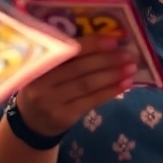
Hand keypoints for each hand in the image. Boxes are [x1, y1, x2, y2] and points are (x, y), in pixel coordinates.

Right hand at [14, 36, 135, 137]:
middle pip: (79, 68)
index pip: (67, 51)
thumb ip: (65, 56)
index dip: (91, 45)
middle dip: (107, 60)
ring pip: (87, 85)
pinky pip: (91, 101)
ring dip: (112, 76)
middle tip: (129, 54)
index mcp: (36, 62)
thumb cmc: (45, 86)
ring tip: (131, 68)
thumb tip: (105, 41)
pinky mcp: (63, 117)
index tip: (113, 40)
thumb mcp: (45, 68)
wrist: (31, 122)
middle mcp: (41, 82)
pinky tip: (125, 85)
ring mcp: (51, 101)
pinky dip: (110, 92)